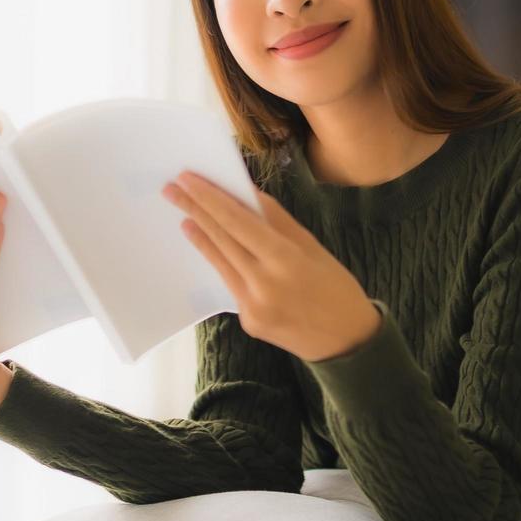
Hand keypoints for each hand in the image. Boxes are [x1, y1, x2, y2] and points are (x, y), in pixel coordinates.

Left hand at [160, 172, 381, 361]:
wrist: (348, 342)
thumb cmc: (336, 286)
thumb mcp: (312, 246)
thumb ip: (276, 221)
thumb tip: (245, 193)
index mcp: (285, 259)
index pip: (238, 222)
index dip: (210, 199)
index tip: (187, 179)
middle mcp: (264, 284)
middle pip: (222, 240)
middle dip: (196, 211)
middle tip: (172, 189)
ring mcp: (253, 307)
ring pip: (221, 263)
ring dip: (201, 237)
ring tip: (184, 216)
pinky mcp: (248, 323)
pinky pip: (231, 285)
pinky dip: (223, 264)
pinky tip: (212, 248)